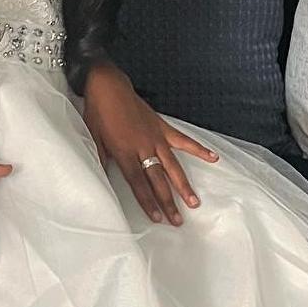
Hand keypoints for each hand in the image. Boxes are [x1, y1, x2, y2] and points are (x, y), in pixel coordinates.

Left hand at [80, 61, 219, 225]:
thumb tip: (101, 177)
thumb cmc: (98, 112)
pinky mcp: (162, 127)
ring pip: (173, 165)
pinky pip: (183, 140)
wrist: (108, 86)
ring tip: (194, 202)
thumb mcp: (93, 137)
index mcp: (124, 152)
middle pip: (158, 180)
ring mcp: (155, 137)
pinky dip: (198, 149)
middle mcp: (143, 147)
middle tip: (177, 220)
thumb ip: (100, 158)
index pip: (138, 183)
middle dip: (168, 202)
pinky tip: (213, 158)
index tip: (157, 218)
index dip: (148, 202)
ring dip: (183, 185)